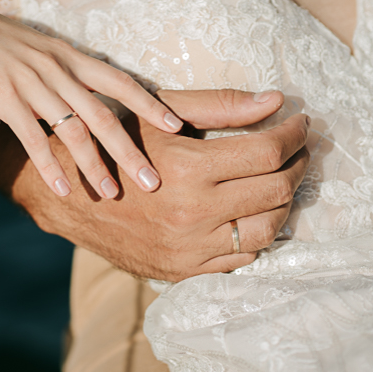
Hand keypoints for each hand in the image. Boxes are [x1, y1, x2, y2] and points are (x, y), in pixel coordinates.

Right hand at [0, 0, 183, 199]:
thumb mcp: (41, 52)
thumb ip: (70, 76)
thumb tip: (101, 103)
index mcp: (70, 56)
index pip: (121, 81)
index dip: (151, 104)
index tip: (179, 126)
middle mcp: (56, 68)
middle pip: (104, 114)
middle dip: (131, 150)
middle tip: (154, 182)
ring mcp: (29, 82)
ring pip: (71, 130)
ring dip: (94, 166)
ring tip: (112, 195)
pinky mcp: (1, 96)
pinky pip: (31, 137)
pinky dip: (48, 166)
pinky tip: (62, 190)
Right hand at [0, 87, 310, 280]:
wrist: (71, 198)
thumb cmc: (116, 145)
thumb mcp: (160, 114)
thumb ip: (221, 106)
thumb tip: (276, 101)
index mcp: (190, 169)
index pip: (268, 151)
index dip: (294, 134)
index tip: (301, 122)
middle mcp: (194, 213)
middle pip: (276, 190)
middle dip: (297, 164)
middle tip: (298, 148)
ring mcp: (190, 248)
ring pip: (267, 230)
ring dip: (284, 203)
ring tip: (282, 180)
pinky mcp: (184, 270)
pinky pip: (242, 258)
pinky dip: (258, 234)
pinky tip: (254, 212)